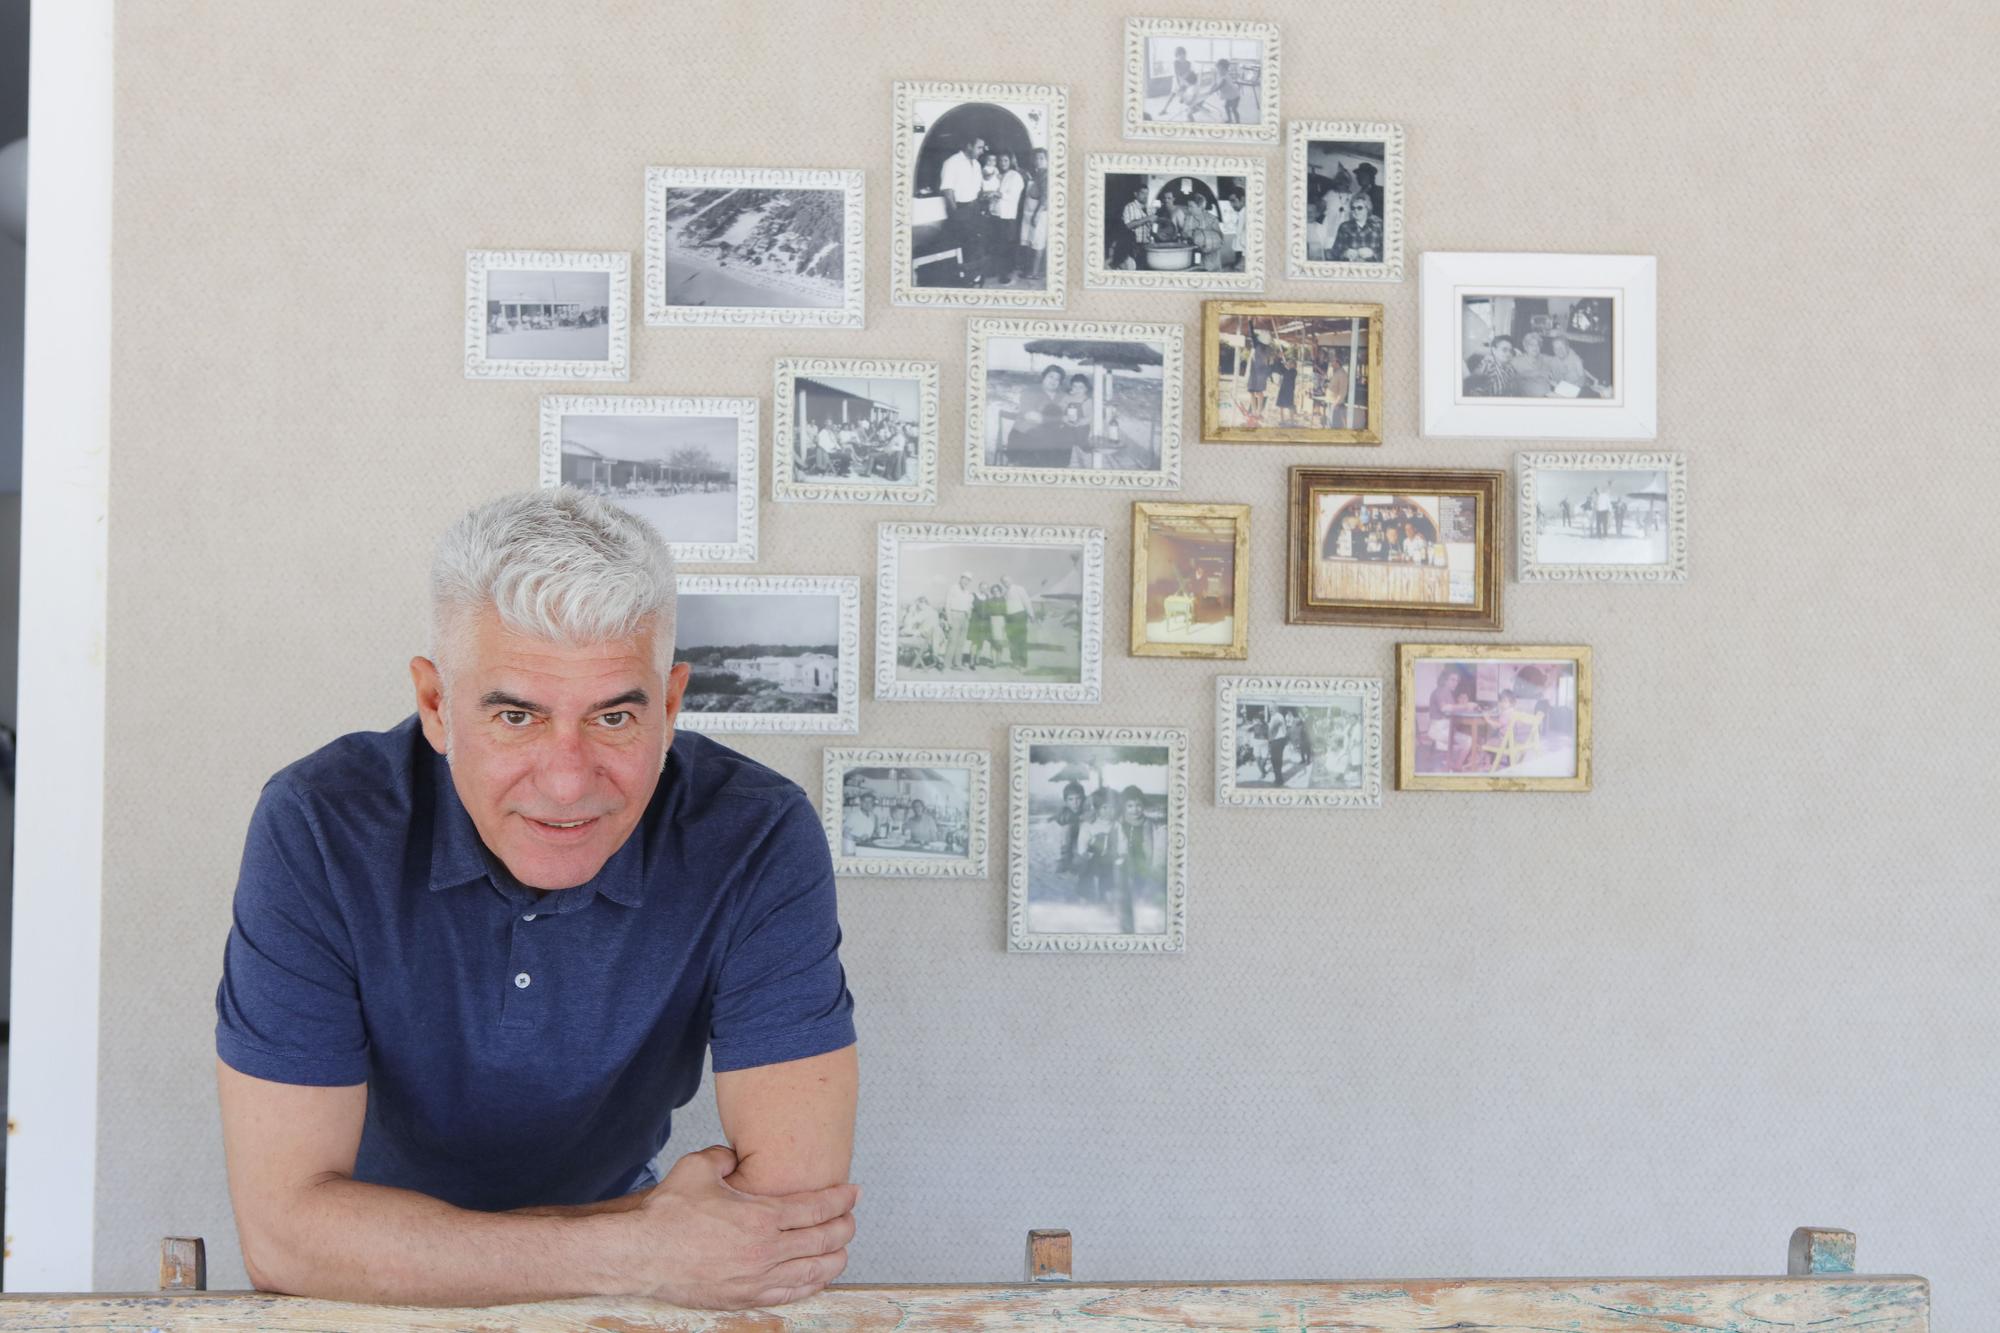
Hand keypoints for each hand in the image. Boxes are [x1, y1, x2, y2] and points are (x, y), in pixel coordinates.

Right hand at [623, 1145, 856, 1309]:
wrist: (641, 1255)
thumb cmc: (667, 1215)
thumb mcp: (698, 1167)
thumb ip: (726, 1156)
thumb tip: (738, 1155)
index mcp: (760, 1218)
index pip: (817, 1209)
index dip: (840, 1200)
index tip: (852, 1193)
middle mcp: (765, 1251)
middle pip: (824, 1240)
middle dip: (845, 1227)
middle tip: (851, 1217)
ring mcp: (757, 1279)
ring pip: (814, 1271)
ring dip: (835, 1258)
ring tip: (842, 1247)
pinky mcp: (745, 1298)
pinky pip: (791, 1294)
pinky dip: (811, 1284)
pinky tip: (816, 1276)